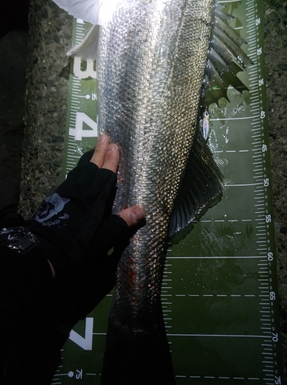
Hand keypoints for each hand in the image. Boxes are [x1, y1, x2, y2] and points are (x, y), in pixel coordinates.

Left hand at [27, 134, 144, 275]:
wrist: (46, 248)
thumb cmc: (79, 244)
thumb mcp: (104, 237)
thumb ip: (122, 222)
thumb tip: (142, 209)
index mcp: (95, 199)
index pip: (105, 175)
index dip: (111, 161)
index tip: (115, 146)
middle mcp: (81, 191)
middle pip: (92, 167)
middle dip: (100, 152)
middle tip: (105, 137)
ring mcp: (67, 192)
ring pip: (80, 171)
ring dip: (89, 158)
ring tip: (94, 148)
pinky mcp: (56, 197)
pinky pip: (71, 177)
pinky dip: (78, 170)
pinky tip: (78, 171)